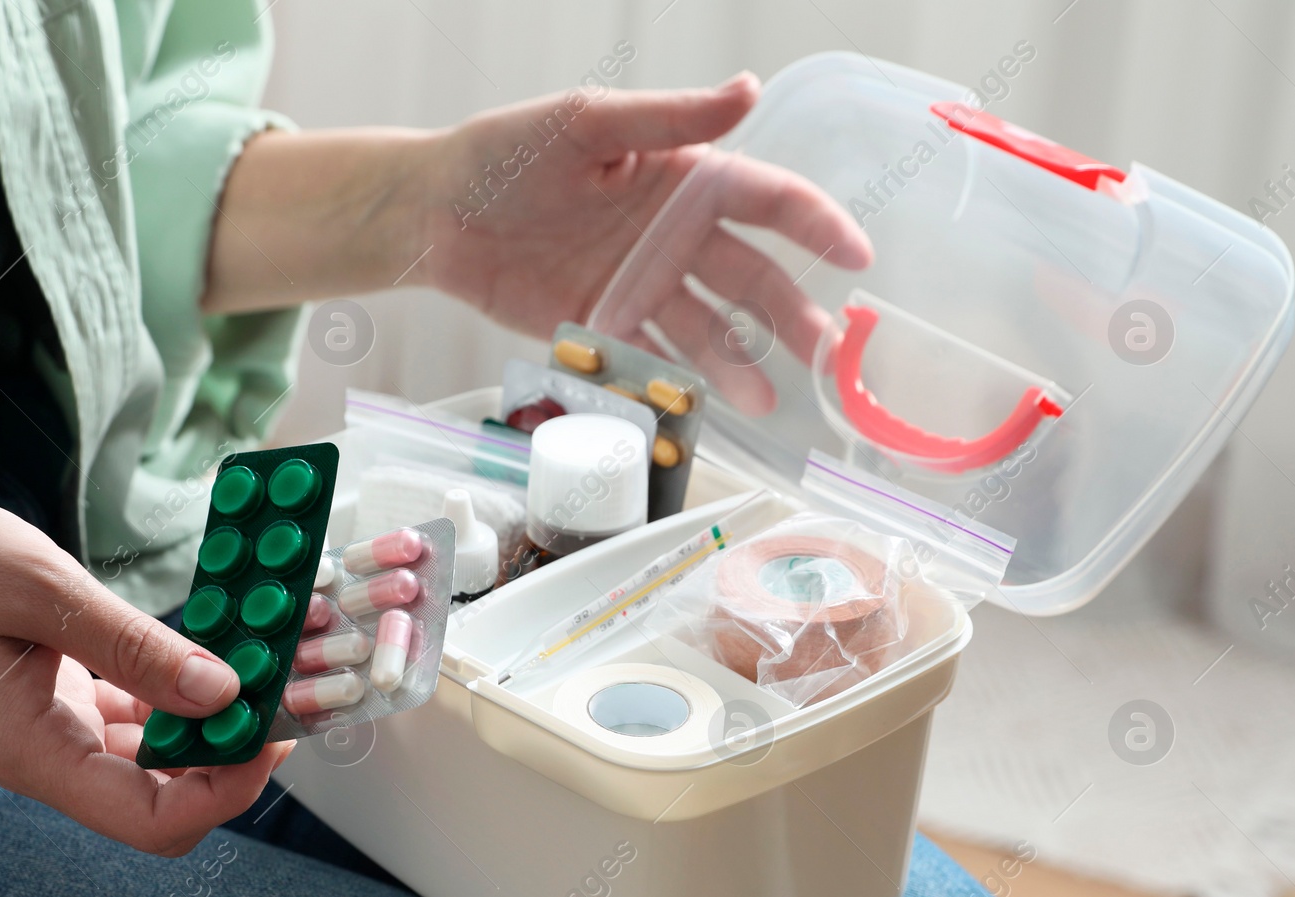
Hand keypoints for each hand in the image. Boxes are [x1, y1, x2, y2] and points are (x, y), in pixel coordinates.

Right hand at [0, 464, 286, 855]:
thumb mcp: (41, 590)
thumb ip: (134, 647)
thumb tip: (223, 692)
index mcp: (33, 751)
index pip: (153, 820)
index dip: (227, 789)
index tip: (274, 729)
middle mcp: (47, 755)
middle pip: (165, 799)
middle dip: (234, 756)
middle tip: (288, 691)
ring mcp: (53, 729)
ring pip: (157, 758)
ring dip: (216, 719)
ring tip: (270, 662)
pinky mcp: (60, 696)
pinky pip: (138, 714)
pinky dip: (182, 687)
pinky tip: (219, 648)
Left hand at [421, 73, 872, 414]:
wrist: (438, 213)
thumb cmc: (508, 153)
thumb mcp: (587, 124)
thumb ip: (668, 118)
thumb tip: (749, 90)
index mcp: (681, 179)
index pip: (766, 200)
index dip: (815, 224)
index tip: (855, 256)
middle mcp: (673, 236)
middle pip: (749, 276)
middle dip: (789, 313)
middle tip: (822, 352)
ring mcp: (643, 286)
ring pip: (707, 329)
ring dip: (739, 363)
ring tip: (762, 399)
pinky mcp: (606, 326)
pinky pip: (652, 359)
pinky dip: (677, 385)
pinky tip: (704, 409)